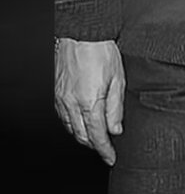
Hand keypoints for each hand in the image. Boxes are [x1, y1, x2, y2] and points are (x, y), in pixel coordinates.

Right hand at [54, 38, 124, 165]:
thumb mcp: (118, 79)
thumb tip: (116, 129)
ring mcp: (62, 100)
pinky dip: (74, 125)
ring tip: (97, 138)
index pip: (97, 136)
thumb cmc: (103, 52)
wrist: (83, 35)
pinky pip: (64, 118)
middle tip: (107, 149)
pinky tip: (82, 124)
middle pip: (83, 136)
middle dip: (95, 146)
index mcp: (89, 102)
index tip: (111, 158)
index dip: (105, 150)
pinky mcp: (57, 94)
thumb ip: (116, 108)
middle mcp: (72, 104)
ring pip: (72, 129)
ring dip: (84, 137)